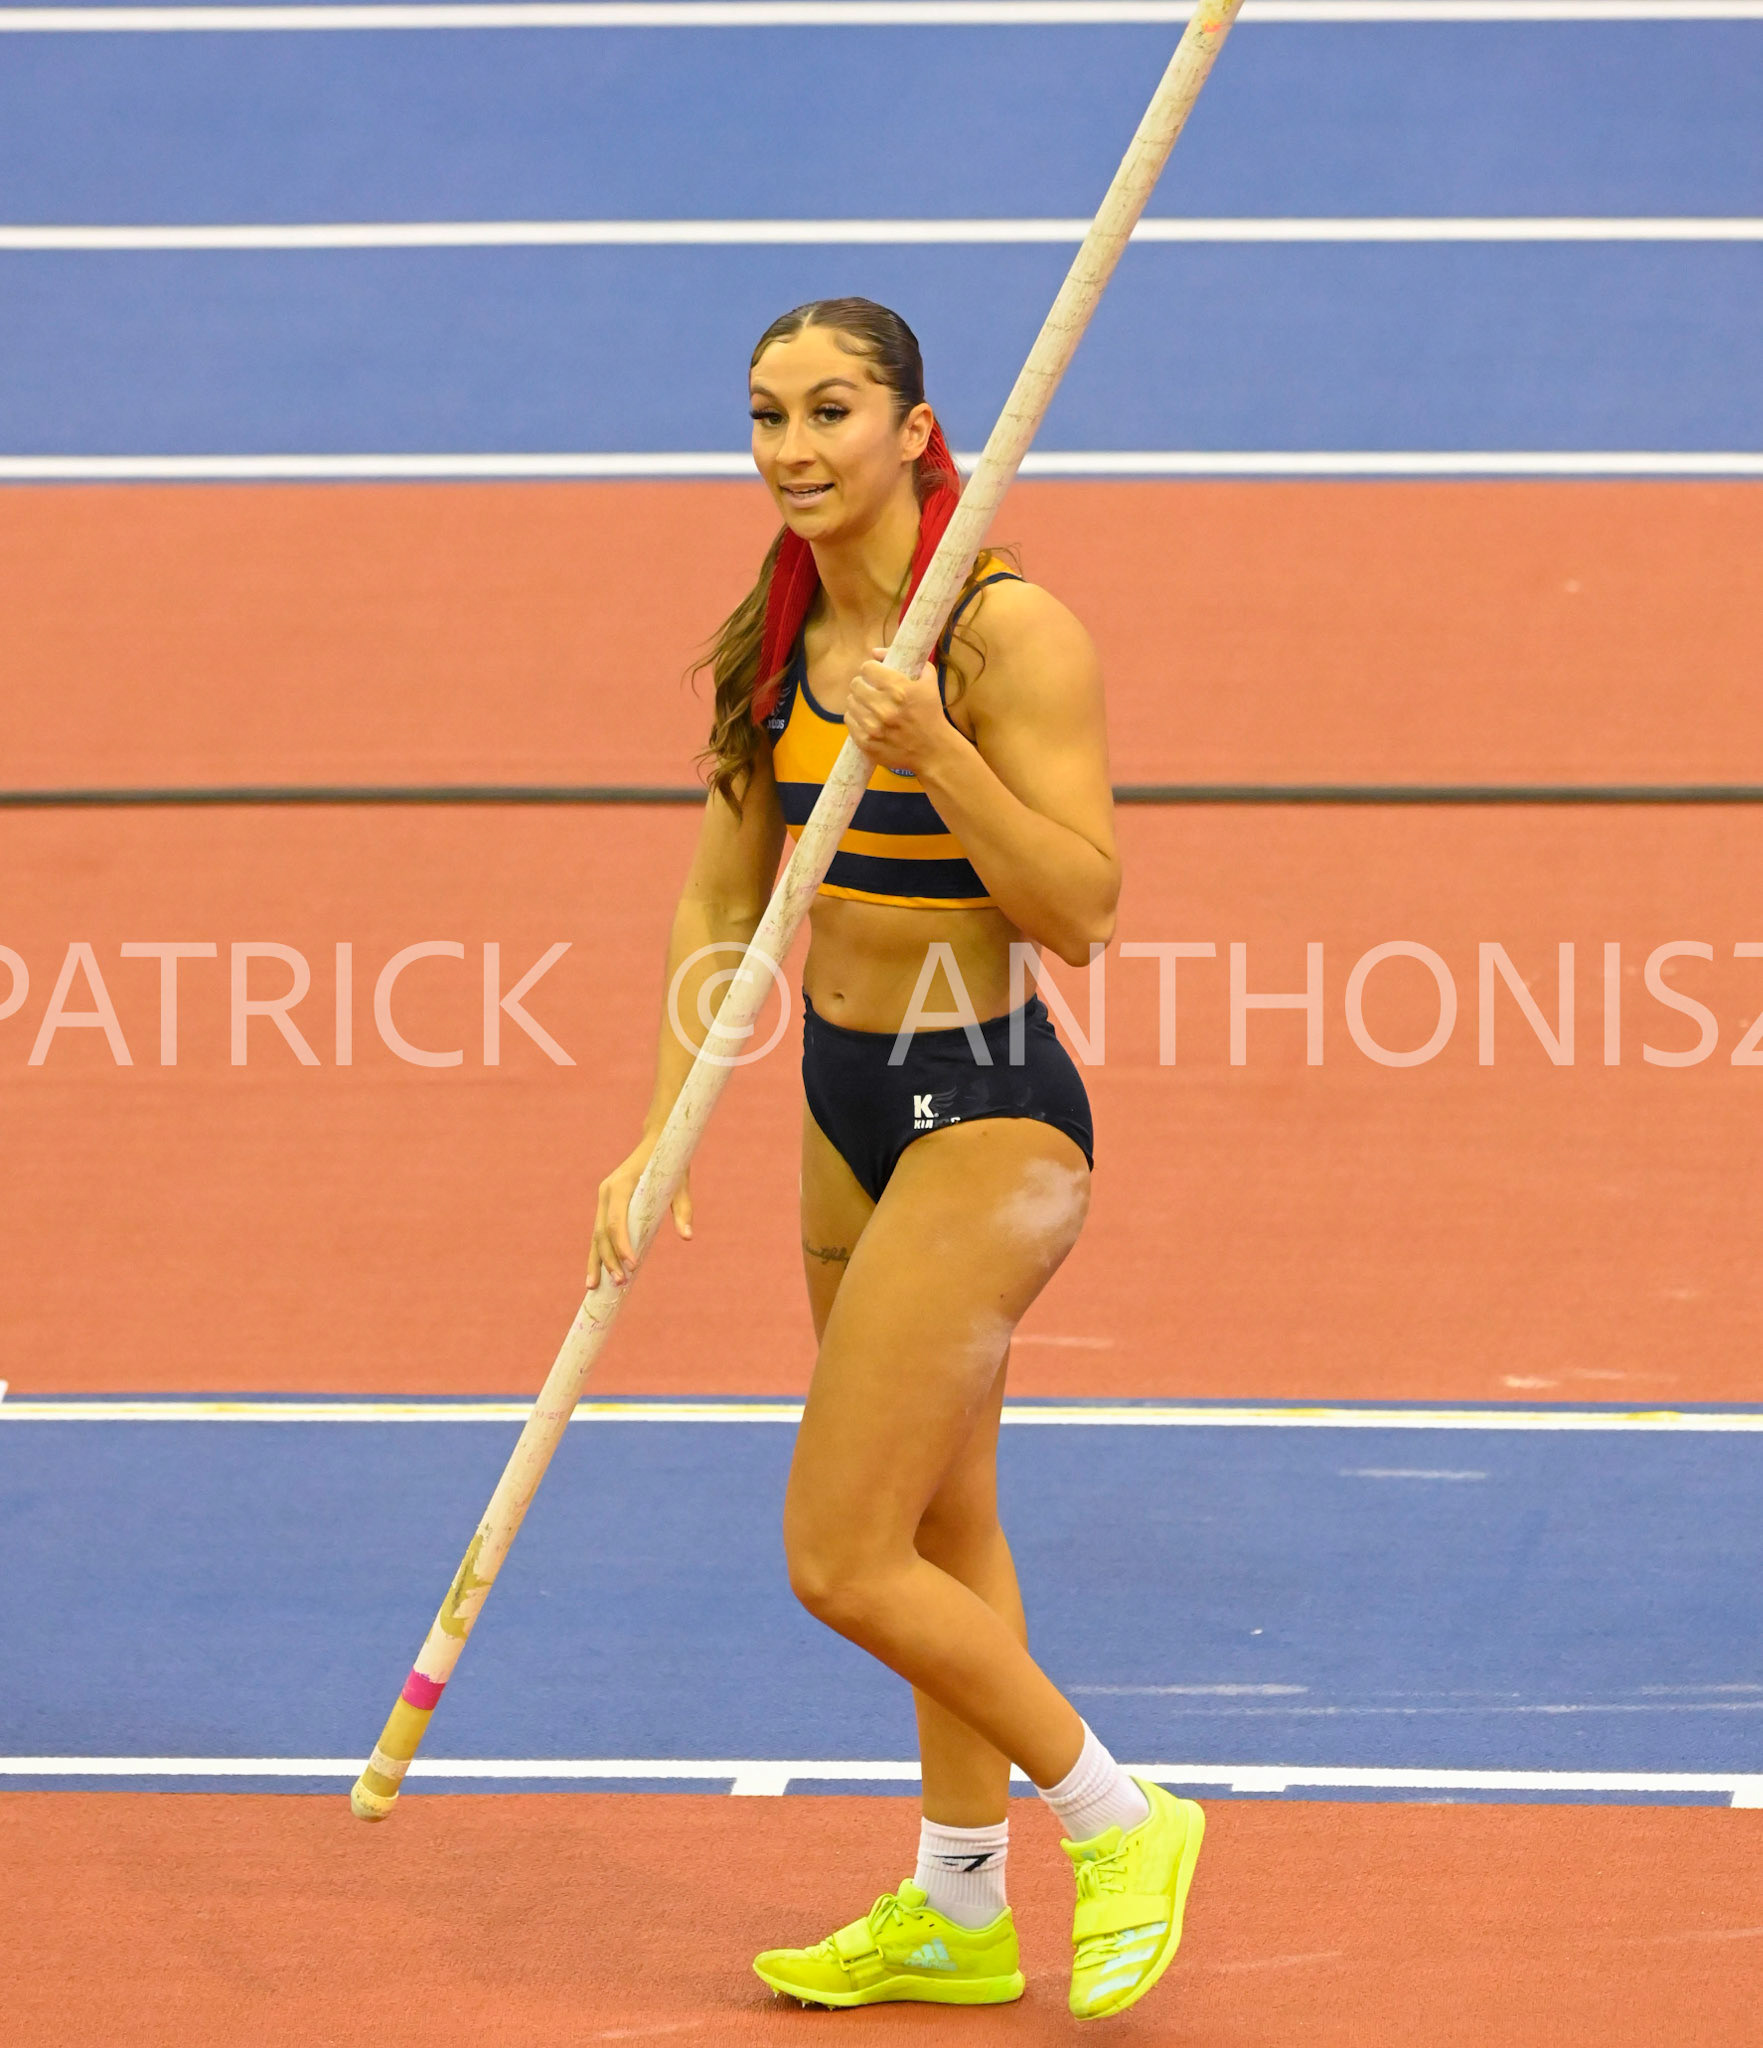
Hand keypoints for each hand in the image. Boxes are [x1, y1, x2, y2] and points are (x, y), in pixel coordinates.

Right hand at [588, 1136, 693, 1290]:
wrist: (657, 1142)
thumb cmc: (671, 1165)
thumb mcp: (680, 1185)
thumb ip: (683, 1209)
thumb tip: (687, 1237)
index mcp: (620, 1185)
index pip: (615, 1221)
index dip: (622, 1245)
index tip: (633, 1265)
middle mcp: (606, 1192)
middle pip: (601, 1232)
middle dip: (609, 1259)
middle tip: (621, 1283)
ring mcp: (603, 1199)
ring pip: (595, 1235)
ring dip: (597, 1262)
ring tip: (595, 1288)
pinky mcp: (606, 1205)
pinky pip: (598, 1233)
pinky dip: (596, 1254)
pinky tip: (594, 1276)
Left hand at [844, 649, 952, 777]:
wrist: (933, 750)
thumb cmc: (931, 713)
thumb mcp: (928, 680)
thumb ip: (909, 659)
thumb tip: (875, 652)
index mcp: (899, 690)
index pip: (867, 668)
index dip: (871, 669)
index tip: (875, 674)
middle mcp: (884, 708)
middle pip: (855, 684)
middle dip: (863, 684)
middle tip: (871, 690)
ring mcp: (873, 728)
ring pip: (850, 702)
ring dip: (859, 701)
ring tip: (870, 705)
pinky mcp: (867, 743)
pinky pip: (849, 721)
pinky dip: (856, 718)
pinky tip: (867, 719)